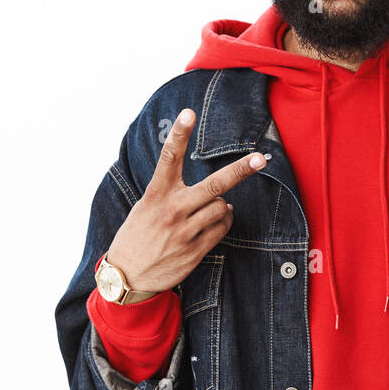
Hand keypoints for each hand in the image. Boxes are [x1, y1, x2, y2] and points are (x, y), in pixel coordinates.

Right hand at [106, 108, 267, 292]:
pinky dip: (223, 221)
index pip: (169, 158)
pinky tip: (214, 221)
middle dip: (240, 169)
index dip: (179, 134)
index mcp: (156, 195)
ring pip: (222, 207)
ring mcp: (185, 231)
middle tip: (261, 157)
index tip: (188, 113)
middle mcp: (172, 210)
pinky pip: (222, 228)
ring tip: (210, 209)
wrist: (127, 277)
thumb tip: (216, 194)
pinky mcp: (196, 250)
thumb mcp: (145, 207)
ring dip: (222, 206)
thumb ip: (172, 194)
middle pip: (214, 184)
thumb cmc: (138, 235)